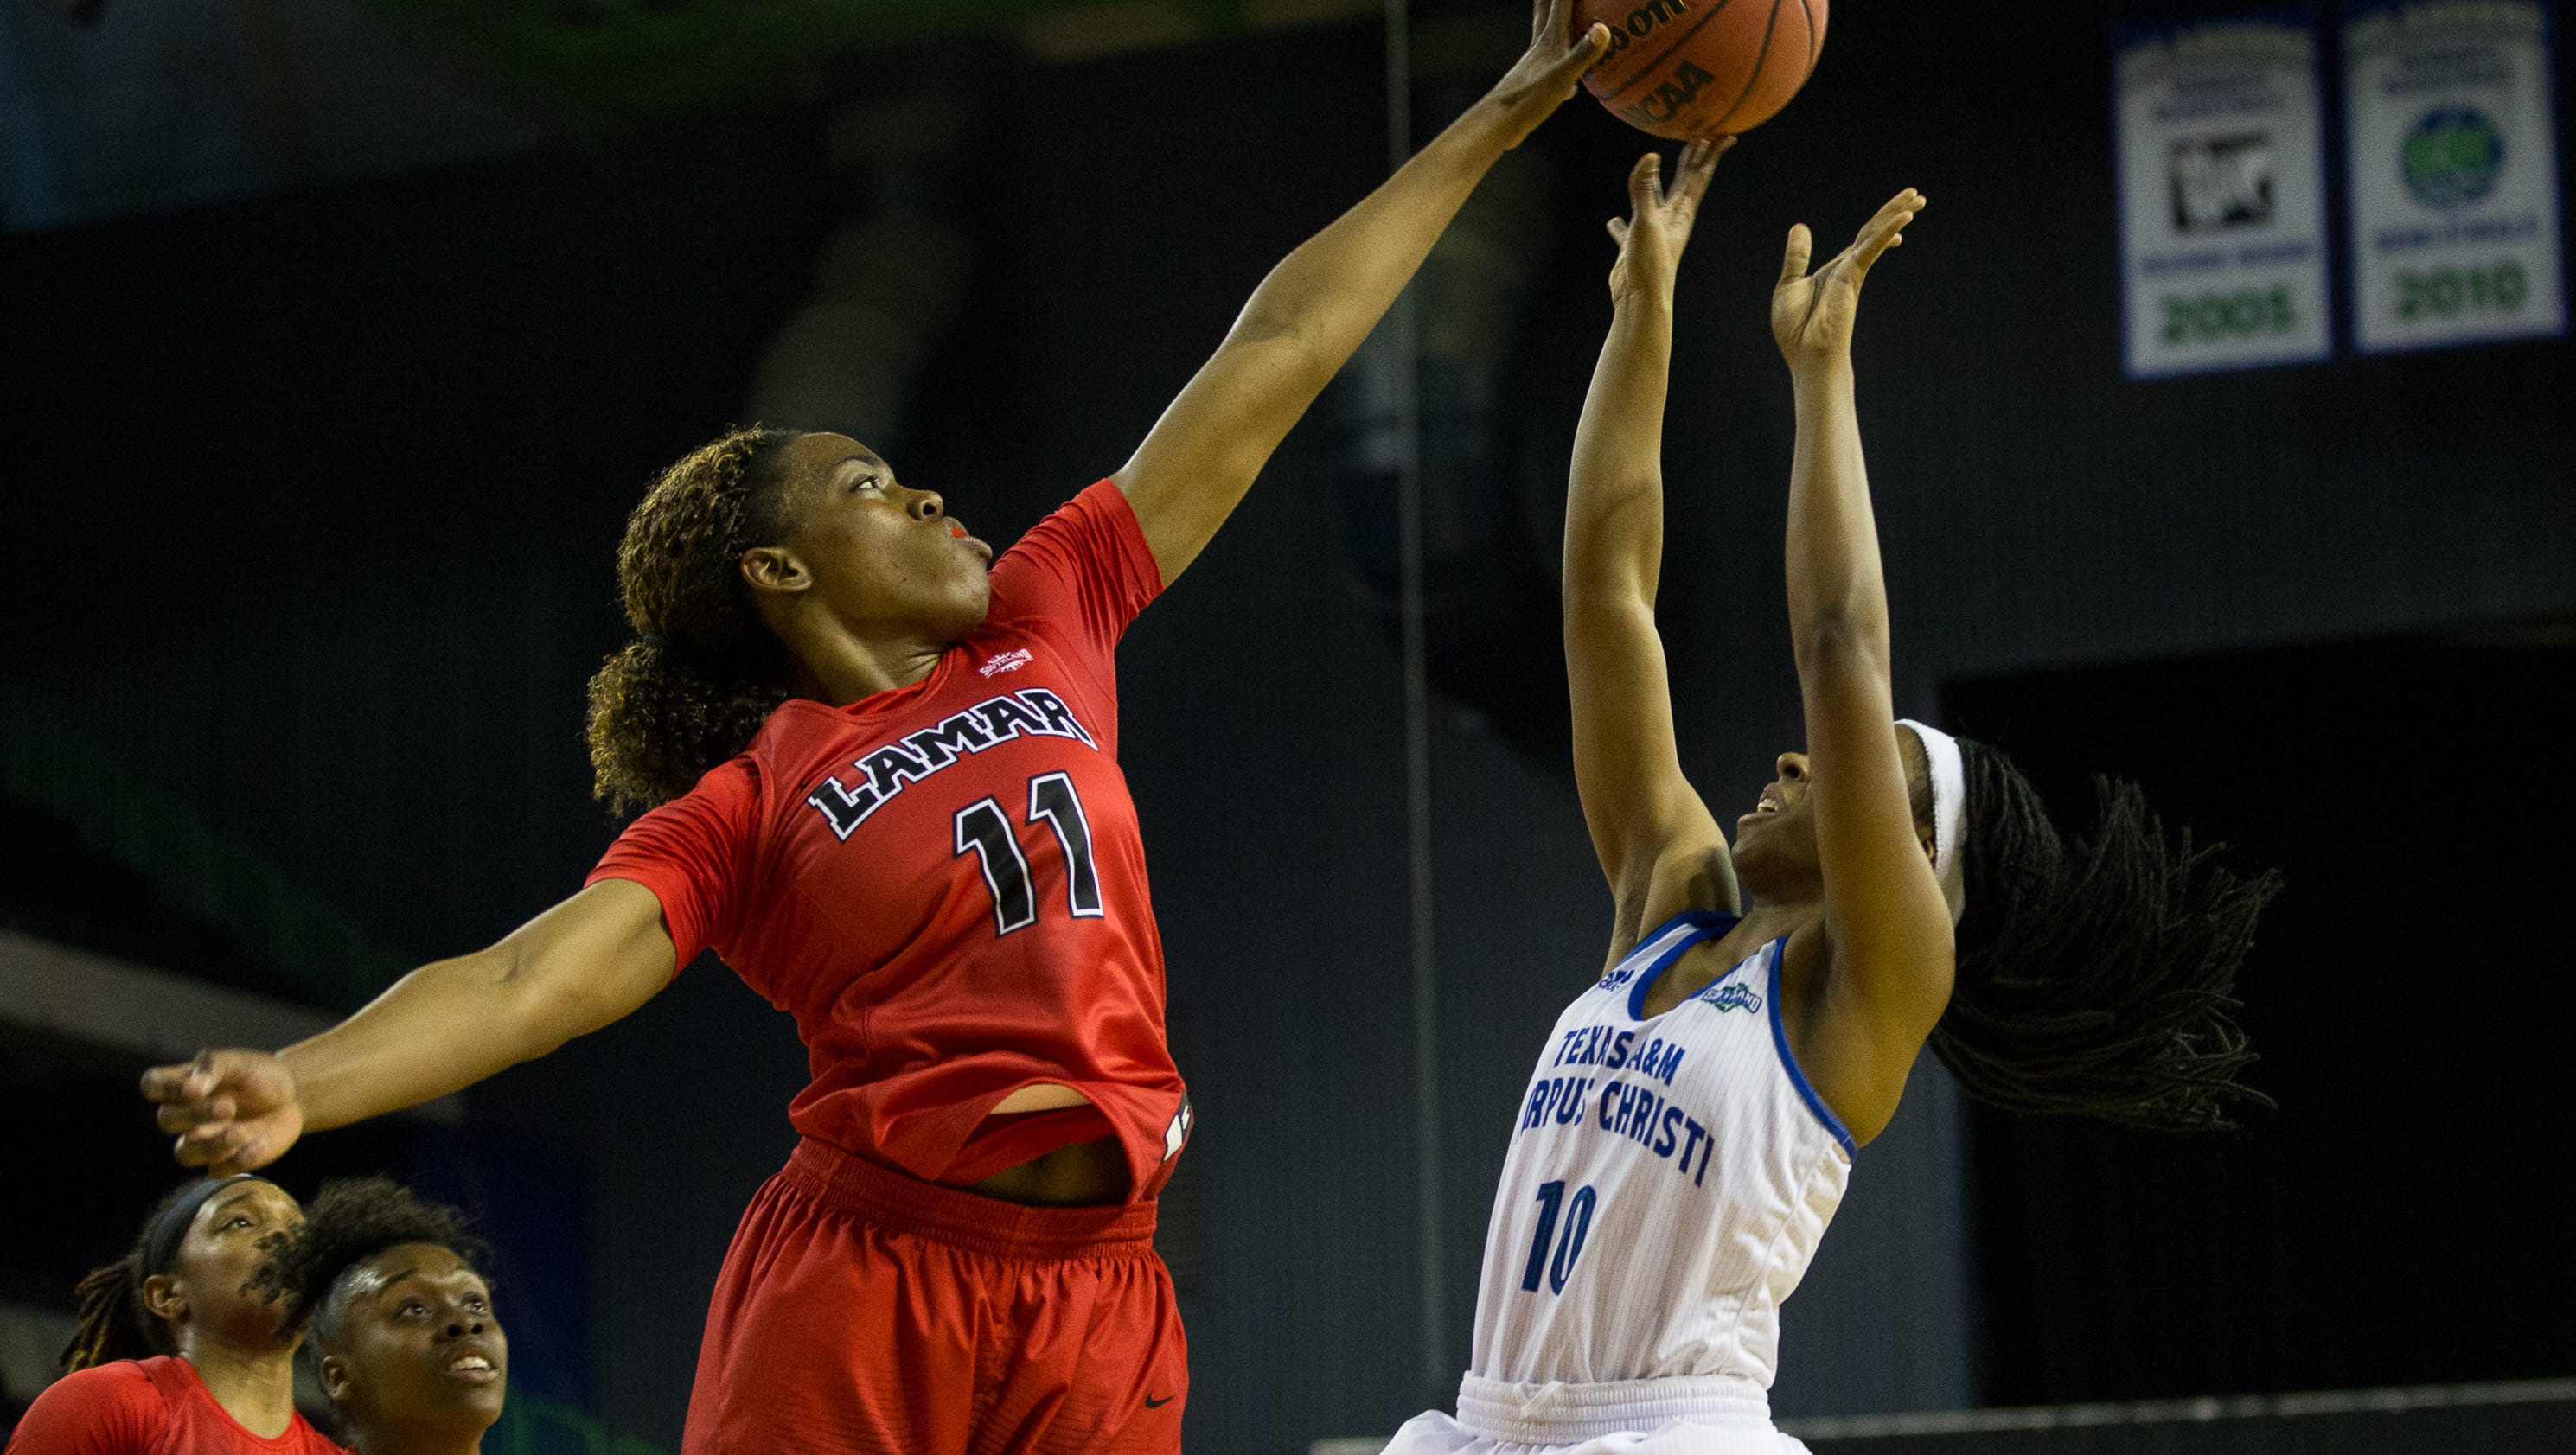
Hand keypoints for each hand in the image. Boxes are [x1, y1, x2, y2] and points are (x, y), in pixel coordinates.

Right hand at [141, 1049, 304, 1174]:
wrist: (294, 1095)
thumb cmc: (260, 1074)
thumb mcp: (240, 1062)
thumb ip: (214, 1067)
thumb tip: (192, 1087)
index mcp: (185, 1085)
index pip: (152, 1085)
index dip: (163, 1088)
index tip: (193, 1087)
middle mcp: (188, 1115)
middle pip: (166, 1120)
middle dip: (194, 1115)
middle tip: (229, 1107)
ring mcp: (205, 1140)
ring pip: (185, 1154)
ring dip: (211, 1146)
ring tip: (241, 1132)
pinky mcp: (226, 1161)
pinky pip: (218, 1170)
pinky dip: (238, 1160)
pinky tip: (261, 1143)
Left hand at [1479, 0, 1613, 147]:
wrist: (1497, 124)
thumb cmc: (1528, 100)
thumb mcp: (1561, 77)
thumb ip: (1582, 54)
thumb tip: (1602, 29)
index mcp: (1549, 41)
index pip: (1561, 3)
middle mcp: (1539, 48)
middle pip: (1545, 11)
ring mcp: (1535, 66)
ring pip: (1546, 39)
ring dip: (1554, 25)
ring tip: (1565, 20)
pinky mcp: (1533, 85)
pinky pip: (1552, 70)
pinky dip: (1561, 67)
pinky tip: (1572, 86)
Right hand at [1606, 136, 1732, 304]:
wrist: (1639, 299)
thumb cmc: (1649, 264)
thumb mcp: (1647, 222)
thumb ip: (1645, 190)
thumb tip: (1650, 157)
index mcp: (1680, 214)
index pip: (1698, 176)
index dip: (1710, 154)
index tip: (1723, 133)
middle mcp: (1670, 220)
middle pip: (1684, 182)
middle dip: (1692, 159)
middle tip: (1701, 135)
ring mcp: (1652, 232)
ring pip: (1656, 200)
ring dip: (1658, 182)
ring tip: (1658, 165)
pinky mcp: (1634, 246)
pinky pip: (1627, 229)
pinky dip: (1621, 222)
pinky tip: (1613, 219)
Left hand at [1771, 189, 1925, 370]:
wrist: (1807, 355)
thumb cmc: (1797, 331)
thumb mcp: (1790, 285)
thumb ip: (1797, 257)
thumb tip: (1800, 226)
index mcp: (1835, 271)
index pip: (1861, 243)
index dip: (1880, 229)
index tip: (1903, 222)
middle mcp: (1848, 269)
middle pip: (1873, 232)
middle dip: (1895, 212)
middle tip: (1918, 196)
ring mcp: (1852, 272)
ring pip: (1876, 234)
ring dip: (1897, 213)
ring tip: (1919, 198)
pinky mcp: (1851, 277)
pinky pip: (1871, 247)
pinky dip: (1886, 232)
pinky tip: (1904, 219)